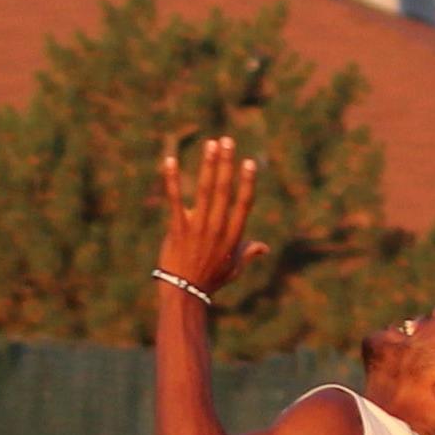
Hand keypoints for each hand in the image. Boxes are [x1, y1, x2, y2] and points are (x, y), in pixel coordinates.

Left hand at [159, 136, 269, 296]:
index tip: (249, 162)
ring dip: (208, 166)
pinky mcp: (177, 229)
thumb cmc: (211, 280)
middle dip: (226, 164)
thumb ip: (248, 252)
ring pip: (204, 191)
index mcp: (233, 237)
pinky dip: (172, 180)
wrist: (185, 294)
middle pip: (224, 191)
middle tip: (228, 141)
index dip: (246, 182)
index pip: (243, 205)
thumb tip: (264, 247)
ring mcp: (197, 228)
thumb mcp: (234, 268)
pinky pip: (174, 200)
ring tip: (211, 144)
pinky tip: (170, 161)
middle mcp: (217, 229)